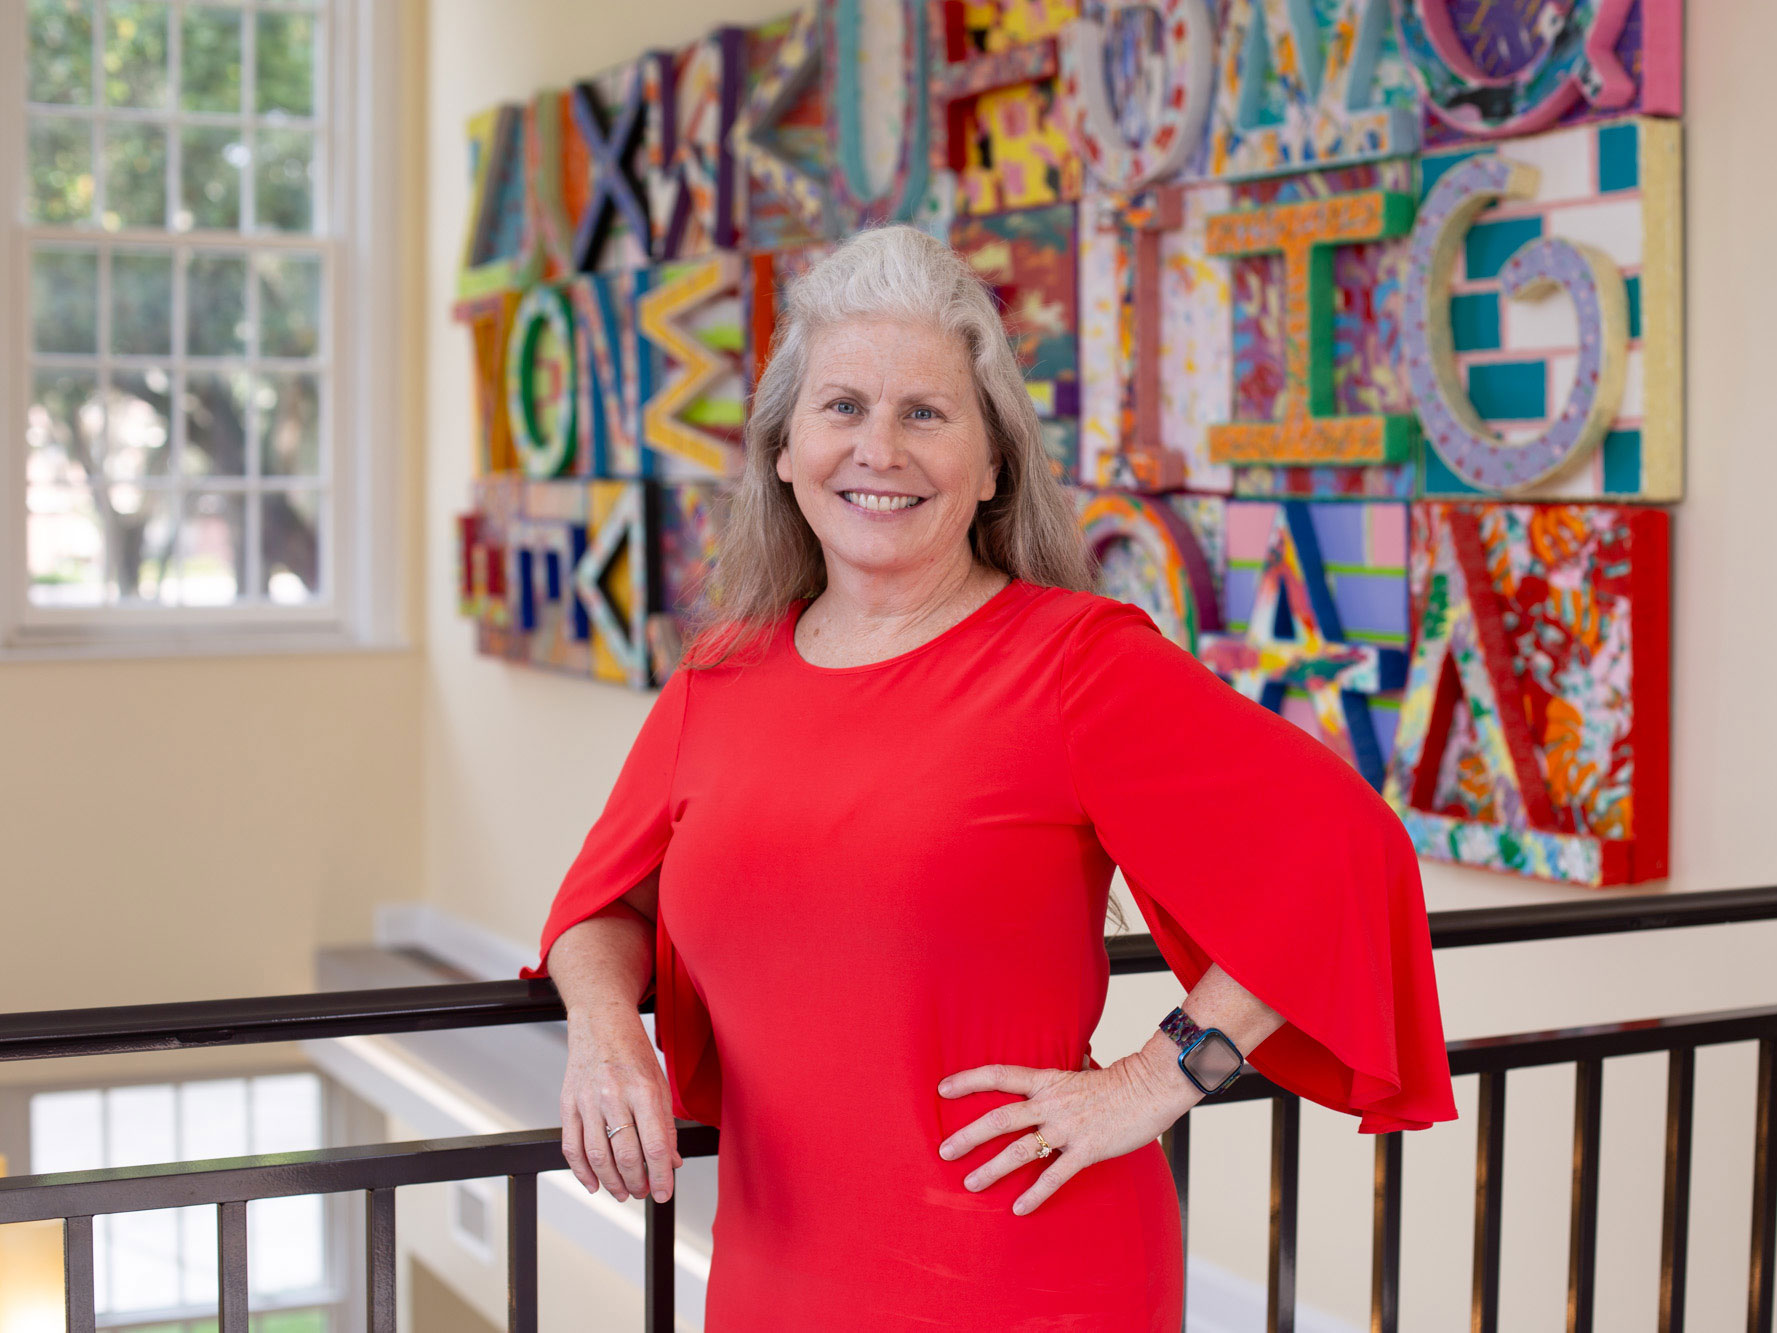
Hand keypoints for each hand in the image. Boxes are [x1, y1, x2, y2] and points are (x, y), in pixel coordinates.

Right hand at [559, 1002, 683, 1203]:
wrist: (599, 1022)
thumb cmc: (633, 1052)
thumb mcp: (660, 1083)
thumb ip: (666, 1125)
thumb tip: (672, 1162)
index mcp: (644, 1089)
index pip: (655, 1145)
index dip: (662, 1176)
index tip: (665, 1193)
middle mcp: (614, 1095)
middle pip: (627, 1155)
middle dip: (638, 1183)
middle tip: (644, 1192)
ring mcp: (587, 1101)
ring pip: (598, 1156)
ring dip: (612, 1182)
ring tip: (624, 1192)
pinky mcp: (568, 1104)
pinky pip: (572, 1147)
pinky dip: (582, 1172)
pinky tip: (594, 1184)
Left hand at [935, 1050, 1199, 1215]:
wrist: (1151, 1087)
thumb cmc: (1118, 1081)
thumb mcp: (1083, 1071)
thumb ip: (1066, 1073)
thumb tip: (1073, 1057)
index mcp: (1047, 1080)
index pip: (999, 1075)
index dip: (969, 1080)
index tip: (942, 1089)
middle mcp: (1051, 1103)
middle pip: (999, 1119)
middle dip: (968, 1136)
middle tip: (944, 1151)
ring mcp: (1067, 1128)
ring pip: (1020, 1150)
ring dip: (992, 1169)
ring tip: (970, 1184)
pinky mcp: (1087, 1149)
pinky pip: (1055, 1175)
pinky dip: (1035, 1193)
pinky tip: (1018, 1208)